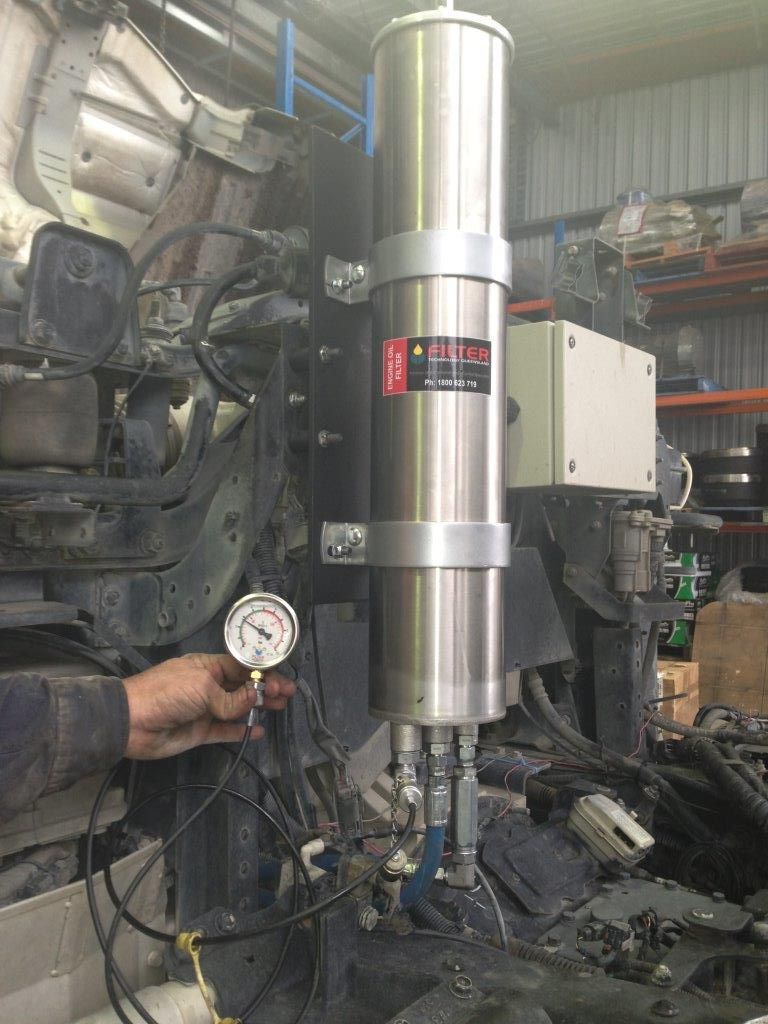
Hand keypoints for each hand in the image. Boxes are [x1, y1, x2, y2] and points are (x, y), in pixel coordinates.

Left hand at [122, 653, 295, 759]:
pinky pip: (227, 731)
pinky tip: (259, 731)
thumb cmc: (166, 693)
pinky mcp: (201, 731)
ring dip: (259, 707)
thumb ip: (231, 698)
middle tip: (288, 694)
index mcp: (207, 667)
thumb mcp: (202, 688)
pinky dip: (242, 731)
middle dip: (267, 688)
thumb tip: (256, 698)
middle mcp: (209, 686)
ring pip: (239, 708)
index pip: (242, 667)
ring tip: (280, 708)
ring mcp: (206, 709)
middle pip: (244, 686)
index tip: (282, 679)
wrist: (132, 722)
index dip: (263, 672)